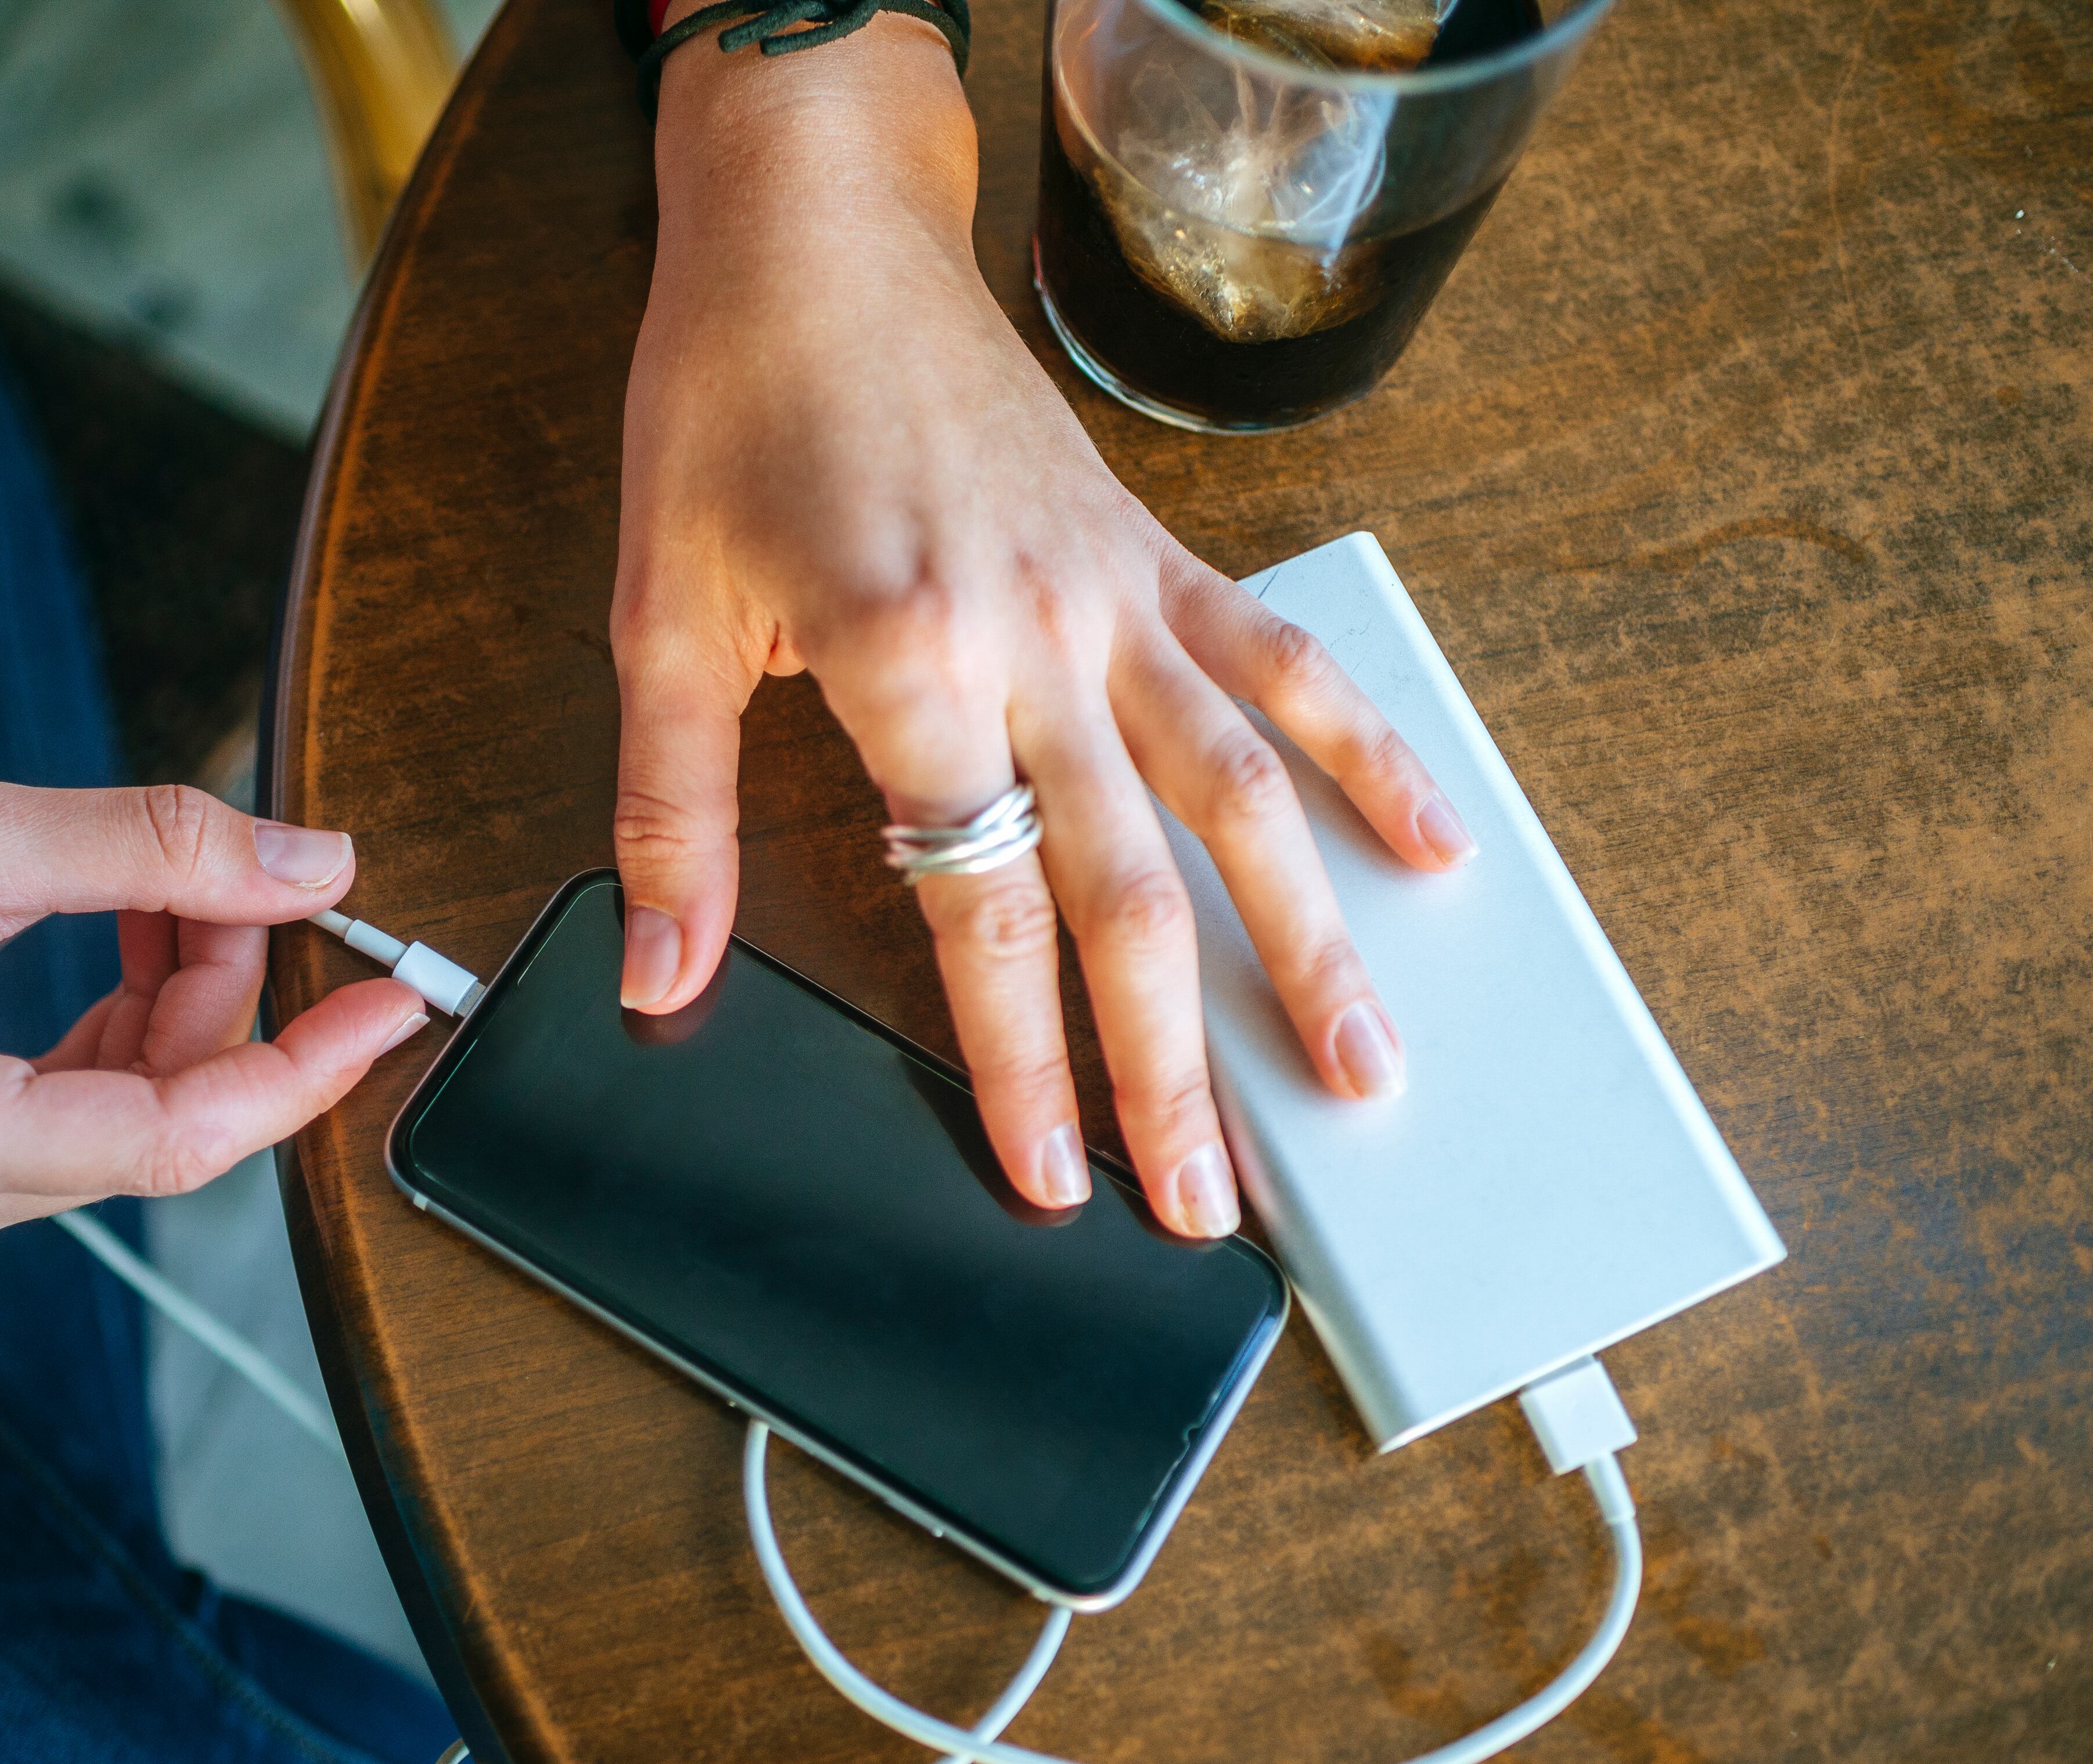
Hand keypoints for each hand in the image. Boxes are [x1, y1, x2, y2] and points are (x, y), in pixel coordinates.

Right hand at [0, 742, 423, 1268]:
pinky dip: (119, 1028)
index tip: (394, 999)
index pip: (172, 1139)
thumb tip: (315, 865)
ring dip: (175, 1007)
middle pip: (153, 1126)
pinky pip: (67, 1116)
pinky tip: (120, 936)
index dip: (303, 1068)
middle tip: (248, 877)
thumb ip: (155, 851)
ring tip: (166, 888)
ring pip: (120, 1120)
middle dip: (225, 998)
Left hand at [610, 16, 1473, 1237]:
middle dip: (1178, 1062)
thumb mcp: (661, 617)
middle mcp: (1034, 636)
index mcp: (903, 660)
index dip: (1023, 1062)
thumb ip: (673, 813)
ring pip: (1240, 793)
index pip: (980, 907)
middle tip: (1213, 1200)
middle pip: (1129, 886)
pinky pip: (1279, 661)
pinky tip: (1431, 844)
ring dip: (1310, 939)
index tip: (1057, 1177)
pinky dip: (1364, 750)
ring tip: (1365, 1067)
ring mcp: (1113, 594)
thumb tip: (663, 977)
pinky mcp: (1155, 551)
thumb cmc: (727, 406)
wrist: (812, 234)